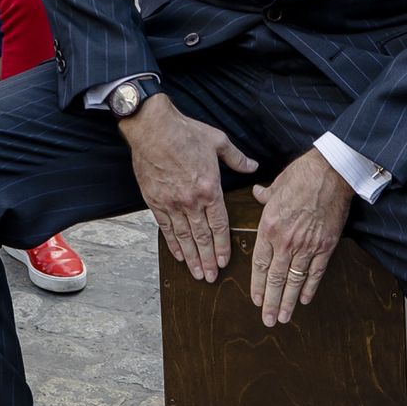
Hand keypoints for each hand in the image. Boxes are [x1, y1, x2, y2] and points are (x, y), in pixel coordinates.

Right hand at [119, 93, 256, 283]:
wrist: (153, 128)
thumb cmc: (186, 132)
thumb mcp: (218, 141)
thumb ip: (236, 158)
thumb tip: (252, 166)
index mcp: (210, 188)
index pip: (219, 225)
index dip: (223, 245)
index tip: (225, 261)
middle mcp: (192, 201)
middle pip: (202, 237)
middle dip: (208, 260)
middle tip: (211, 277)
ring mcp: (173, 203)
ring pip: (184, 237)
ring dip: (192, 258)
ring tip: (197, 274)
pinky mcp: (156, 201)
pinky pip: (166, 228)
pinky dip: (172, 243)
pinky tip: (177, 255)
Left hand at [251, 150, 352, 327]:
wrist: (331, 172)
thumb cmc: (302, 175)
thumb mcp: (276, 185)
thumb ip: (264, 196)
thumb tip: (257, 193)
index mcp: (269, 227)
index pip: (259, 264)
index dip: (257, 285)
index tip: (255, 300)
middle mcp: (285, 241)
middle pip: (275, 278)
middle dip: (270, 302)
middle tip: (267, 320)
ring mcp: (306, 246)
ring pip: (294, 280)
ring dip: (287, 301)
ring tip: (283, 318)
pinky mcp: (325, 246)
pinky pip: (316, 273)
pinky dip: (309, 288)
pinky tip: (304, 300)